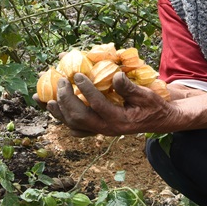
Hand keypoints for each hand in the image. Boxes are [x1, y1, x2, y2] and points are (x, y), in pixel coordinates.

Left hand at [44, 72, 173, 136]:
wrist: (159, 121)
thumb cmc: (153, 106)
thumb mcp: (147, 95)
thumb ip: (130, 88)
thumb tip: (115, 76)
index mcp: (119, 120)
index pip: (98, 105)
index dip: (86, 90)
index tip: (77, 74)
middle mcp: (107, 129)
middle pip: (79, 117)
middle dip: (66, 99)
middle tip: (61, 80)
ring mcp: (100, 131)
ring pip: (73, 125)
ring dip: (58, 112)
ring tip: (47, 98)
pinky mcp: (96, 129)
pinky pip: (75, 127)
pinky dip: (62, 118)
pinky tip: (54, 108)